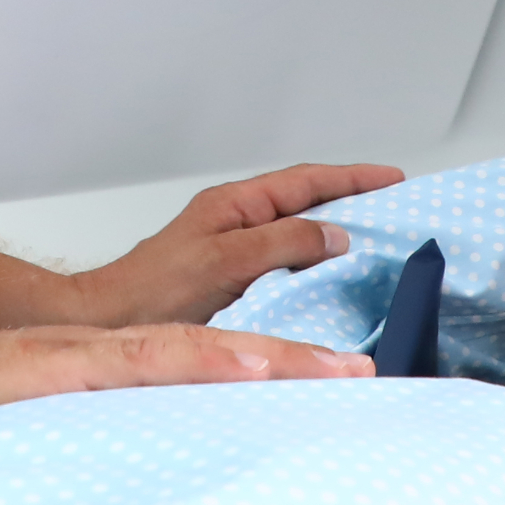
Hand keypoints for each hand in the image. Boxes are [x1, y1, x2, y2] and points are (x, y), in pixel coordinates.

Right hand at [0, 320, 370, 450]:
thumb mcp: (25, 477)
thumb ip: (82, 497)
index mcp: (95, 396)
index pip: (200, 386)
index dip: (269, 390)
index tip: (332, 409)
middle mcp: (98, 368)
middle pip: (218, 365)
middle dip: (296, 375)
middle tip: (371, 386)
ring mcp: (78, 363)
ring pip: (196, 357)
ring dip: (273, 363)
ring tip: (341, 374)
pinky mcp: (53, 369)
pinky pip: (140, 363)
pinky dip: (201, 362)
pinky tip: (252, 365)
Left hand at [65, 163, 403, 325]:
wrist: (109, 325)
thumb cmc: (154, 290)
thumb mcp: (227, 260)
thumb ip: (282, 242)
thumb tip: (336, 234)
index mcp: (235, 205)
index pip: (306, 181)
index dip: (352, 179)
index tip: (393, 179)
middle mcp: (236, 223)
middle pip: (305, 205)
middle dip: (351, 205)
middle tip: (396, 214)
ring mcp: (235, 254)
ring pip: (297, 239)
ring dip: (335, 242)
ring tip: (375, 251)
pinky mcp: (233, 285)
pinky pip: (286, 269)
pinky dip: (314, 272)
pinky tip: (331, 290)